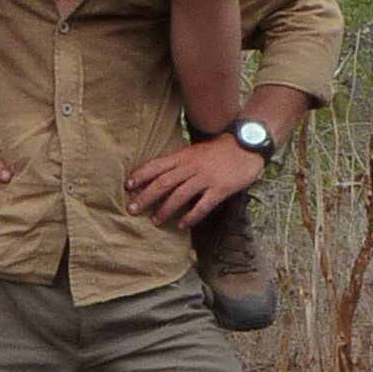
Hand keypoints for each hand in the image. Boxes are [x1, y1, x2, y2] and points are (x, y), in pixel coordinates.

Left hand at [125, 131, 259, 229]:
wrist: (245, 146)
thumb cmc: (217, 151)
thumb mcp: (194, 151)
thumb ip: (178, 163)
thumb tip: (158, 177)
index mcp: (183, 156)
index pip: (157, 166)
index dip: (141, 175)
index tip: (127, 186)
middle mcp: (191, 167)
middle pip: (163, 183)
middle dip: (146, 197)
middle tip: (132, 209)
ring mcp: (206, 178)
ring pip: (180, 196)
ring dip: (165, 210)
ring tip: (154, 221)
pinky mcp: (220, 189)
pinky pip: (202, 206)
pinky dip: (191, 217)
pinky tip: (182, 225)